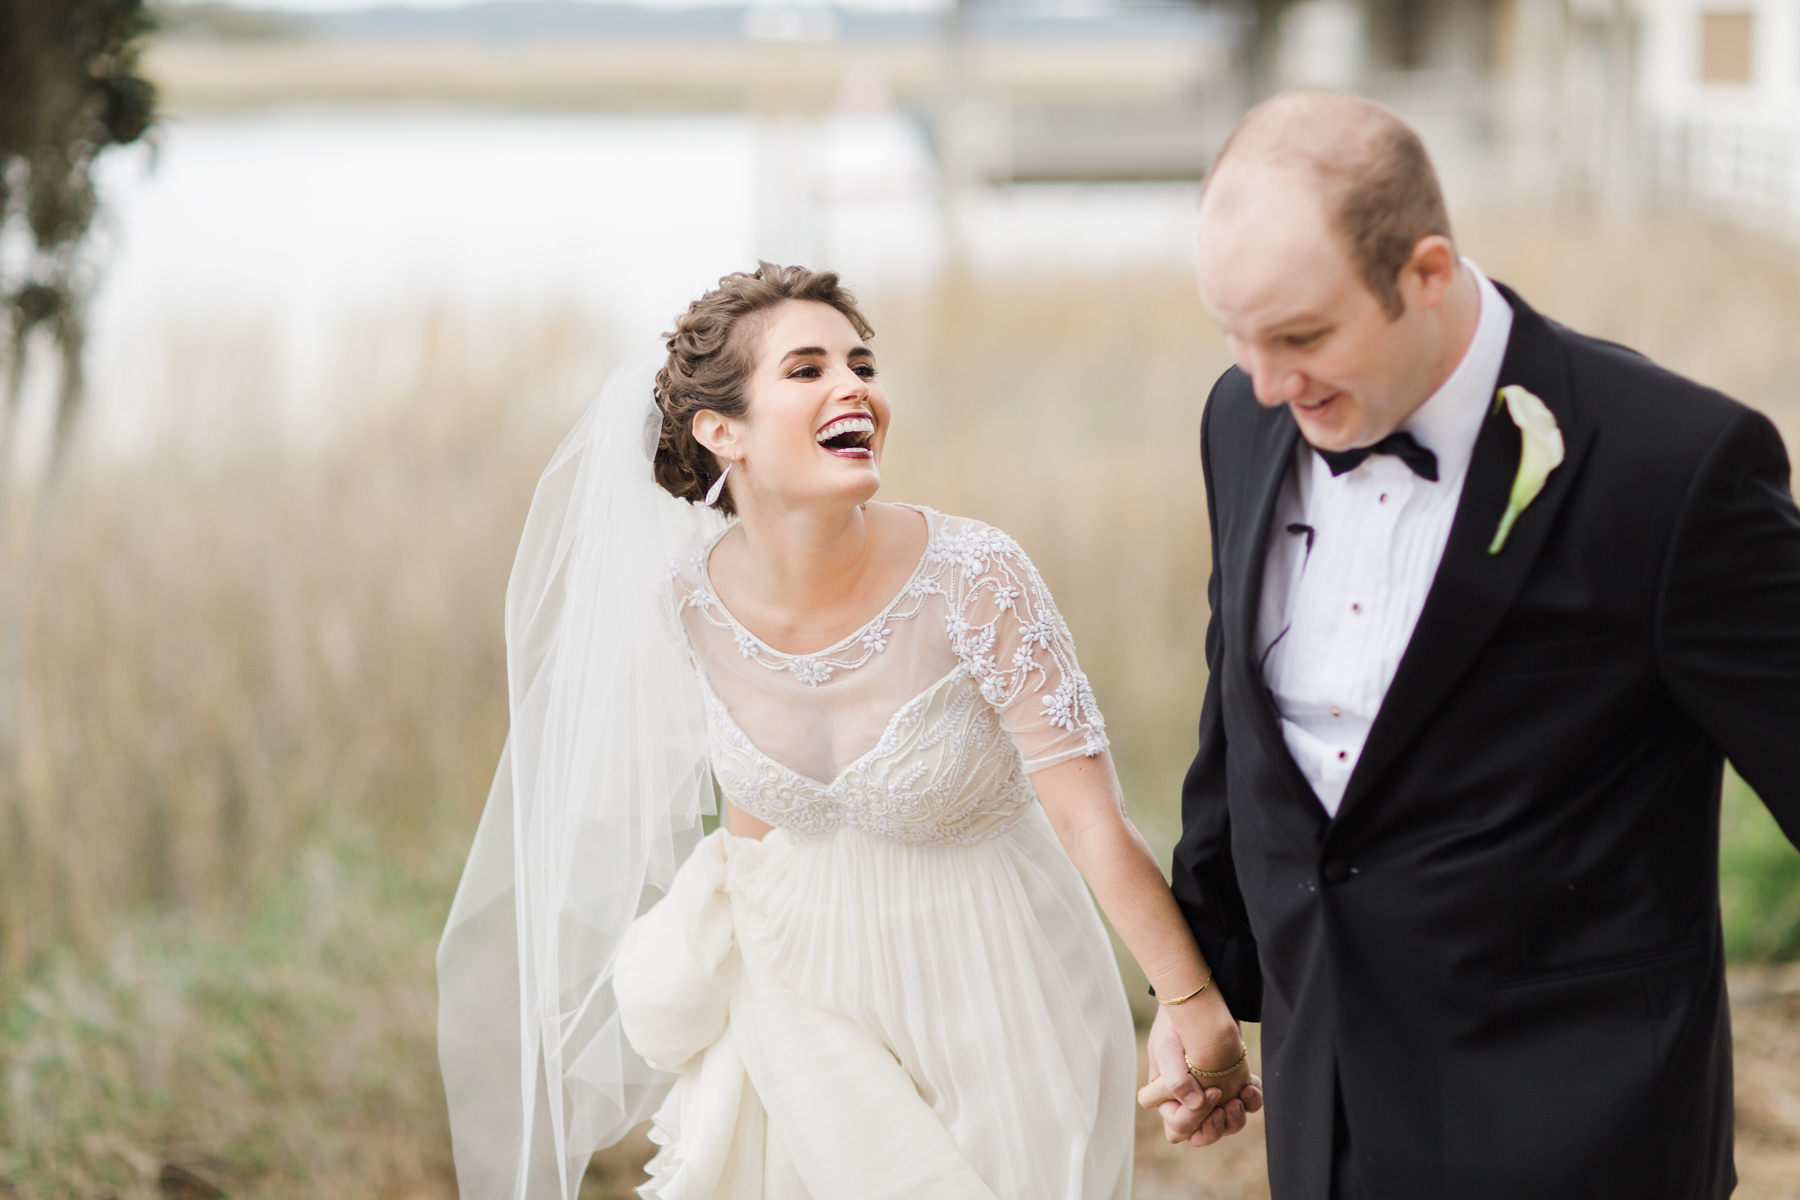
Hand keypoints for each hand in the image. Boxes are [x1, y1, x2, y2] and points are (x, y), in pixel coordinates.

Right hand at [1138, 1005, 1263, 1146]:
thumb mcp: (1166, 1049)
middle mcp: (1188, 1102)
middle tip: (1223, 1105)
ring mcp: (1212, 1096)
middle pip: (1199, 1136)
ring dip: (1234, 1120)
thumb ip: (1174, 1079)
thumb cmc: (1175, 1026)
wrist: (1200, 1001)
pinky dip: (1251, 1102)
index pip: (1178, 1128)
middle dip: (1214, 1128)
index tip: (1210, 1091)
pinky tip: (1250, 1086)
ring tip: (1239, 1097)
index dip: (1194, 1118)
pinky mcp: (1232, 1086)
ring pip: (1224, 1128)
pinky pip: (1245, 1108)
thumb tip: (1194, 1103)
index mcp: (1166, 1098)